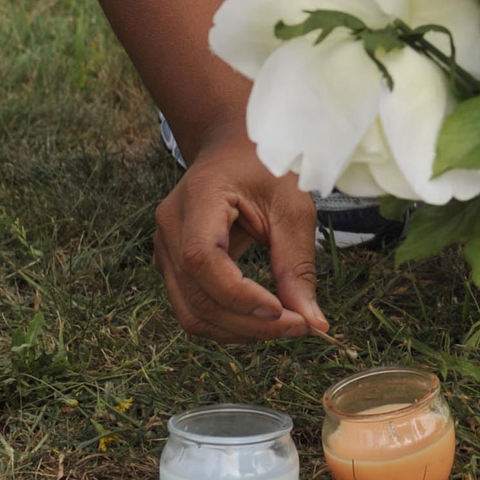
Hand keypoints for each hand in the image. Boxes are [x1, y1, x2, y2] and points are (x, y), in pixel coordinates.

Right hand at [154, 128, 328, 341]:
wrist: (232, 148)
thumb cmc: (265, 167)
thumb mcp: (292, 206)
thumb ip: (298, 264)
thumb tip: (314, 324)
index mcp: (198, 198)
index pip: (201, 259)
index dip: (239, 295)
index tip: (283, 310)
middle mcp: (170, 227)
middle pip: (196, 297)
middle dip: (249, 323)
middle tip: (299, 326)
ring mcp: (165, 249)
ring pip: (191, 313)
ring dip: (239, 331)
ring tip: (285, 326)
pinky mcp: (173, 266)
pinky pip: (193, 307)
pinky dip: (229, 322)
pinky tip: (262, 320)